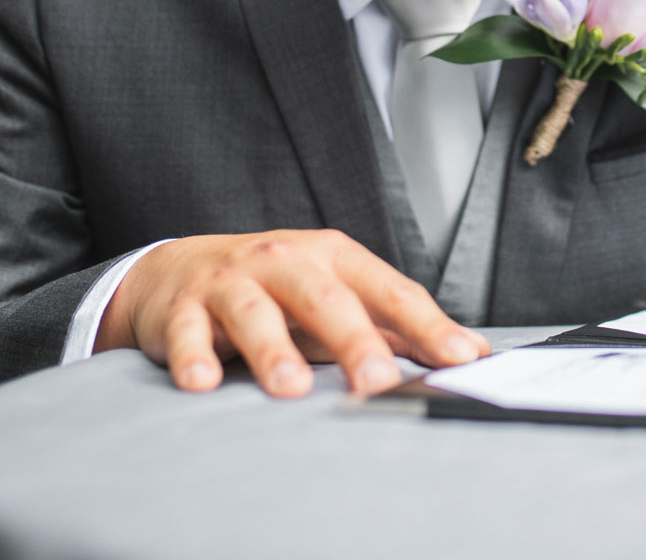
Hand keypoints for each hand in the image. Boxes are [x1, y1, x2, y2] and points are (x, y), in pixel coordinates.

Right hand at [95, 229, 488, 397]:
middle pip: (325, 298)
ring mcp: (232, 281)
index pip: (388, 290)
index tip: (460, 360)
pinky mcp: (182, 308)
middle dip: (354, 339)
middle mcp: (284, 261)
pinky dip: (193, 356)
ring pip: (254, 312)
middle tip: (378, 380)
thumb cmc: (275, 291)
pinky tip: (202, 382)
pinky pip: (186, 333)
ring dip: (273, 349)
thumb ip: (393, 326)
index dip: (426, 325)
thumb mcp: (335, 297)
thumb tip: (466, 354)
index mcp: (333, 257)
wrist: (179, 270)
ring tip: (291, 388)